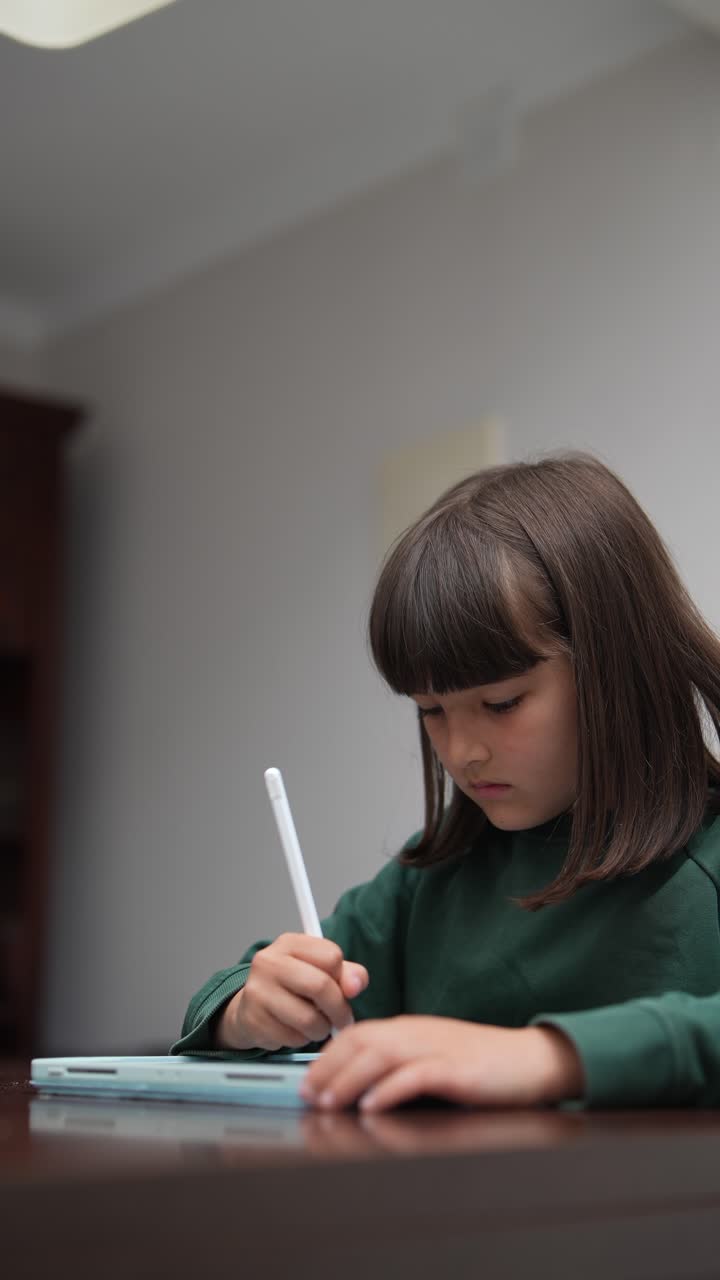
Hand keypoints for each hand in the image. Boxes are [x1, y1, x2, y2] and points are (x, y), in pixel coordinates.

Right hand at [216, 933, 368, 1050]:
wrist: (250, 1007)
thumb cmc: (291, 987)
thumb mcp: (320, 971)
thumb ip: (346, 974)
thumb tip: (356, 984)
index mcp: (289, 943)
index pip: (331, 956)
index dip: (343, 978)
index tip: (344, 990)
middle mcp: (269, 961)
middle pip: (320, 986)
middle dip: (339, 1010)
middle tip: (342, 1020)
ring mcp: (258, 991)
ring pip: (309, 1019)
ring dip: (321, 1029)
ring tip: (316, 1025)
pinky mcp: (254, 1020)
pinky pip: (293, 1038)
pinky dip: (302, 1040)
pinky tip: (295, 1030)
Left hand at [299, 1016, 583, 1111]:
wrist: (531, 1059)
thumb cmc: (484, 1063)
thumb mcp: (436, 1056)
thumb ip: (403, 1064)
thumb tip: (364, 1086)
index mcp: (411, 1028)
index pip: (359, 1035)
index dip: (328, 1056)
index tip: (308, 1079)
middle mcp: (419, 1033)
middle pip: (362, 1042)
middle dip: (328, 1068)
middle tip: (307, 1094)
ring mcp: (437, 1049)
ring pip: (380, 1057)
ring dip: (348, 1079)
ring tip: (327, 1101)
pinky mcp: (455, 1069)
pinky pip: (415, 1076)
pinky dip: (389, 1090)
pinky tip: (372, 1106)